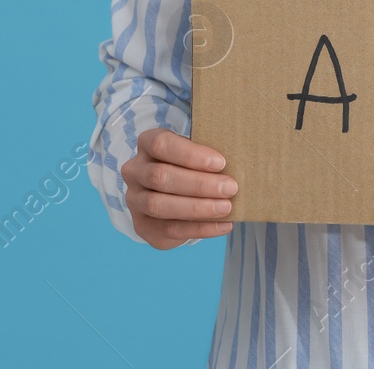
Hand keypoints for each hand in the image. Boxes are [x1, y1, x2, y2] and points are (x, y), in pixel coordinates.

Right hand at [122, 128, 236, 249]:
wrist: (171, 193)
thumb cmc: (190, 166)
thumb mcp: (195, 153)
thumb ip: (207, 157)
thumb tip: (239, 164)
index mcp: (146, 144)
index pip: (161, 144)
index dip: (191, 154)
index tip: (220, 163)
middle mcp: (135, 171)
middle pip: (160, 176)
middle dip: (199, 184)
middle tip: (230, 188)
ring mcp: (134, 200)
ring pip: (160, 205)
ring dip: (197, 208)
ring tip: (226, 208)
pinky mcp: (142, 225)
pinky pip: (170, 229)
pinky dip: (201, 229)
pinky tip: (223, 225)